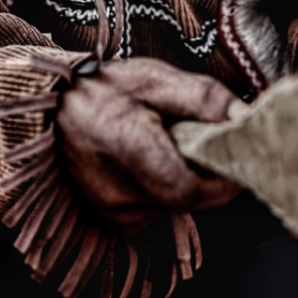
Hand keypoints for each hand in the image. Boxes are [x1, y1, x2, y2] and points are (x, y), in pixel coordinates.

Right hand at [55, 56, 244, 232]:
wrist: (52, 108)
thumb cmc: (104, 88)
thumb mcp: (154, 79)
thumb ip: (202, 97)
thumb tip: (245, 115)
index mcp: (133, 155)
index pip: (193, 190)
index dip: (225, 177)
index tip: (240, 152)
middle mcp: (122, 196)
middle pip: (189, 200)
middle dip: (209, 174)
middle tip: (210, 138)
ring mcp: (116, 212)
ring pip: (175, 205)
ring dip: (186, 178)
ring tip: (172, 142)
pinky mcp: (113, 218)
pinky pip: (157, 208)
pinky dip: (165, 186)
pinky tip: (153, 158)